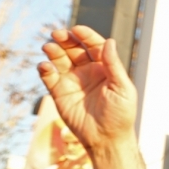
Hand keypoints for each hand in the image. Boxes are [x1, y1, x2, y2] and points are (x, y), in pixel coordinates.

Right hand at [37, 27, 147, 168]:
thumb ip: (114, 65)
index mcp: (106, 68)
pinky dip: (45, 69)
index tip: (77, 29)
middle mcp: (88, 72)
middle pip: (74, 49)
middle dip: (66, 40)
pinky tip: (45, 66)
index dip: (86, 36)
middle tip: (58, 34)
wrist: (107, 139)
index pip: (94, 46)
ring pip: (60, 60)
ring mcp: (73, 81)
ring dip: (53, 51)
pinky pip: (49, 76)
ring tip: (49, 48)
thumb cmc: (120, 115)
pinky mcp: (59, 93)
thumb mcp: (122, 88)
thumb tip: (109, 41)